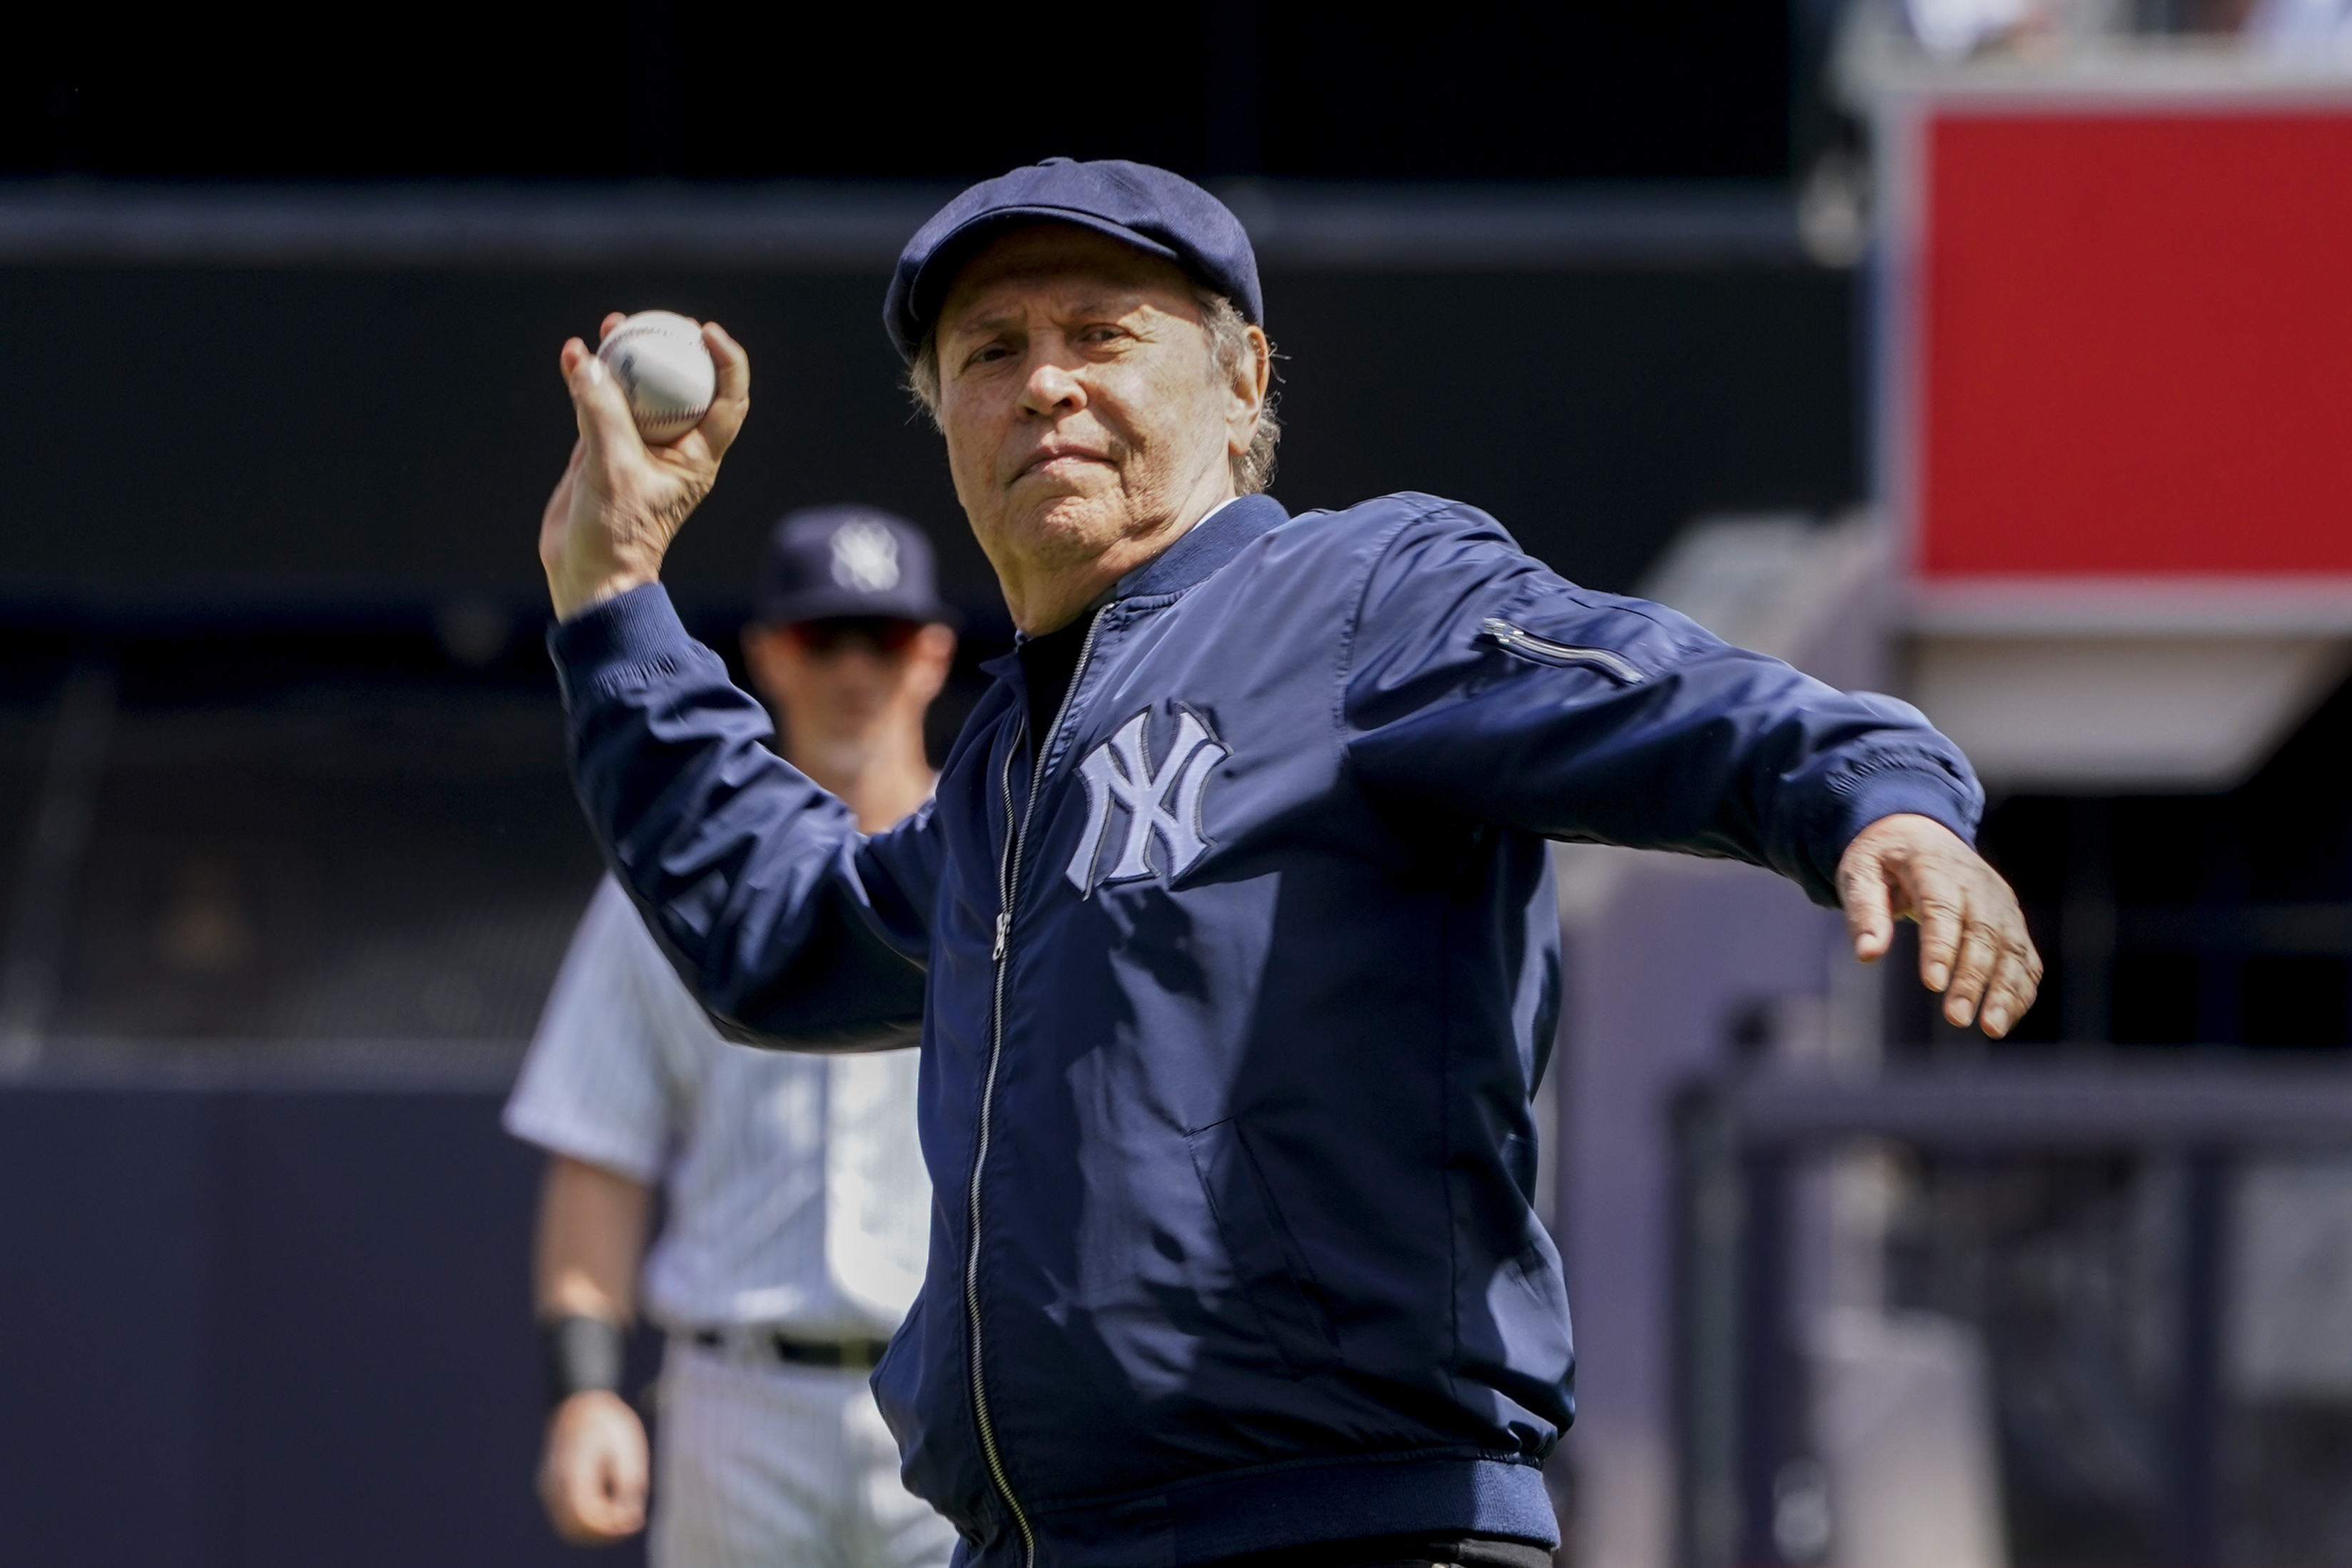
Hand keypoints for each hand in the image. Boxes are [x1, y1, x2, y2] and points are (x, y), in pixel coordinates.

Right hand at [537, 1389, 649, 1542]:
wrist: (579, 1401)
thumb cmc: (608, 1423)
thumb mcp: (628, 1451)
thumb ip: (629, 1487)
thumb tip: (630, 1518)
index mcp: (574, 1473)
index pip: (589, 1519)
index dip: (612, 1528)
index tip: (635, 1521)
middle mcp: (555, 1484)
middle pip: (575, 1529)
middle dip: (604, 1534)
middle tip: (630, 1522)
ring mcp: (549, 1485)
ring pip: (568, 1526)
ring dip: (594, 1530)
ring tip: (622, 1517)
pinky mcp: (550, 1484)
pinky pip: (565, 1514)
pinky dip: (585, 1520)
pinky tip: (608, 1508)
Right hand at [538, 313, 751, 620]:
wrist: (587, 574)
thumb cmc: (617, 534)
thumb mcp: (612, 469)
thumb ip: (601, 414)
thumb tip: (584, 361)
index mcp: (697, 456)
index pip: (727, 400)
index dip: (726, 361)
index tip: (705, 331)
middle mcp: (673, 448)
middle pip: (682, 386)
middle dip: (671, 349)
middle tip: (657, 321)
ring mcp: (636, 447)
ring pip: (637, 391)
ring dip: (626, 358)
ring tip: (612, 324)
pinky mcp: (601, 450)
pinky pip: (598, 404)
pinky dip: (587, 379)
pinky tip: (572, 354)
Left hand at [1838, 813, 2043, 1037]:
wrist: (1919, 833)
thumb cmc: (1883, 859)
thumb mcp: (1859, 871)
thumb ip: (1863, 910)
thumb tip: (1867, 955)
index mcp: (1935, 866)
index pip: (1942, 909)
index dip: (1940, 947)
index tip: (1932, 984)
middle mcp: (1977, 885)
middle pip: (1982, 934)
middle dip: (1971, 978)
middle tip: (1955, 1017)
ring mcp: (2000, 903)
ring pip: (2012, 948)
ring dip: (2005, 990)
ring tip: (1990, 1028)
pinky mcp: (2012, 921)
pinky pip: (2025, 957)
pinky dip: (2020, 989)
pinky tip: (2005, 1020)